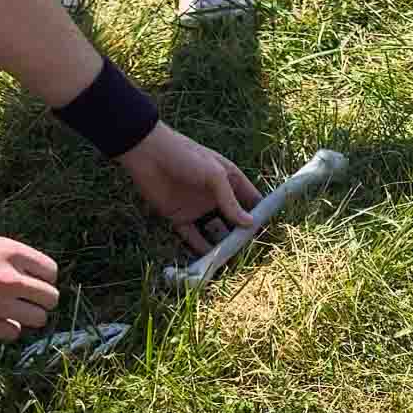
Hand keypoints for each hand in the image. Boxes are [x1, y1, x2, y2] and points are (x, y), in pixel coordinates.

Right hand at [0, 237, 57, 341]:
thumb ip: (18, 260)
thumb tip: (49, 278)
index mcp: (10, 253)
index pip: (51, 271)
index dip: (42, 276)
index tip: (31, 277)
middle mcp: (9, 280)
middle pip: (52, 297)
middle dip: (41, 298)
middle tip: (25, 295)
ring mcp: (0, 305)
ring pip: (39, 318)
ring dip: (29, 315)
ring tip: (11, 306)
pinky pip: (15, 332)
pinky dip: (7, 327)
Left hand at [118, 122, 260, 253]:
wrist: (146, 152)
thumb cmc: (185, 156)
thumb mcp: (214, 175)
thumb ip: (231, 201)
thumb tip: (249, 224)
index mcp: (228, 180)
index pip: (250, 200)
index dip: (258, 214)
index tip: (266, 230)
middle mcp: (215, 196)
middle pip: (234, 220)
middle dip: (241, 234)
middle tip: (250, 250)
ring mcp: (198, 207)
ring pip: (215, 231)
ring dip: (222, 244)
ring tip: (231, 259)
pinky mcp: (179, 217)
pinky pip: (193, 237)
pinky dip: (200, 249)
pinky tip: (210, 260)